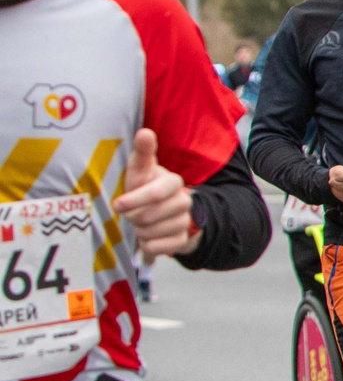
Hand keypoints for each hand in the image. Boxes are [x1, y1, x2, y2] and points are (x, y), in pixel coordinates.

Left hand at [112, 129, 196, 259]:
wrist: (163, 213)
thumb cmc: (145, 187)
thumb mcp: (140, 170)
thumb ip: (142, 153)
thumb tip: (144, 132)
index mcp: (173, 183)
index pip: (156, 193)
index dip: (134, 200)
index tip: (117, 205)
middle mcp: (184, 201)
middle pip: (150, 215)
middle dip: (133, 217)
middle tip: (129, 214)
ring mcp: (185, 221)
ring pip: (152, 233)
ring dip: (139, 231)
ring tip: (140, 224)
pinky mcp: (183, 240)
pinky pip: (159, 248)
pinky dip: (147, 245)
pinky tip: (147, 237)